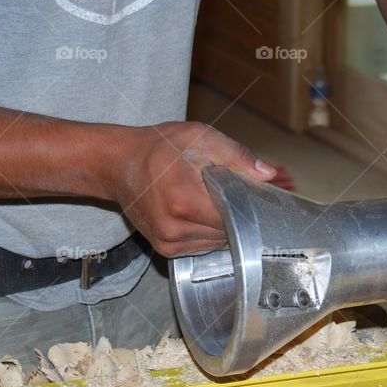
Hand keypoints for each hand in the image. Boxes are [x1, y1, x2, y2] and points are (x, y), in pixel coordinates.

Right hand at [114, 122, 275, 257]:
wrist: (119, 163)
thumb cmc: (158, 148)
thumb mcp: (199, 137)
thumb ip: (236, 156)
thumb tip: (267, 175)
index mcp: (184, 201)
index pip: (233, 218)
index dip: (246, 207)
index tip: (250, 195)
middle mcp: (174, 228)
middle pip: (227, 233)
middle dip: (234, 216)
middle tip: (230, 194)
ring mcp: (168, 242)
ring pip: (215, 243)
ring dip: (220, 227)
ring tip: (210, 202)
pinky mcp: (164, 249)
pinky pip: (200, 247)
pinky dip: (206, 233)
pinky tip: (199, 213)